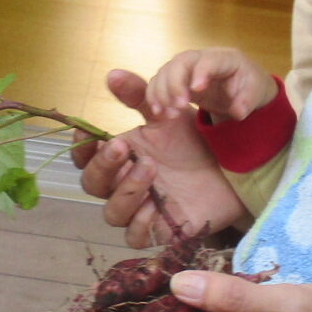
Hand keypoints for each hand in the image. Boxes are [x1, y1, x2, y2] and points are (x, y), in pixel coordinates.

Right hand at [72, 69, 248, 245]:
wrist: (231, 167)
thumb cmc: (193, 142)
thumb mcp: (166, 114)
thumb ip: (139, 96)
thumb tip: (111, 74)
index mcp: (118, 158)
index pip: (84, 159)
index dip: (80, 148)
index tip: (85, 132)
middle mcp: (122, 186)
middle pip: (92, 185)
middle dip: (103, 165)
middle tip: (124, 146)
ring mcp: (139, 211)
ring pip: (112, 213)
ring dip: (125, 190)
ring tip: (150, 167)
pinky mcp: (159, 231)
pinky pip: (135, 237)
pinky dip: (141, 222)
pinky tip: (155, 204)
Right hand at [146, 48, 276, 122]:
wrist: (241, 86)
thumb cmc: (249, 86)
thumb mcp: (256, 92)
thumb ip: (247, 101)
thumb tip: (237, 112)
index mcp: (224, 58)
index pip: (208, 60)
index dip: (200, 72)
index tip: (196, 90)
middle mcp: (201, 58)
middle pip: (180, 62)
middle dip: (175, 83)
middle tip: (180, 106)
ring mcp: (187, 68)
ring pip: (165, 71)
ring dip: (162, 93)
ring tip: (169, 114)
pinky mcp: (177, 79)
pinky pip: (159, 82)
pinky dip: (155, 97)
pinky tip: (160, 113)